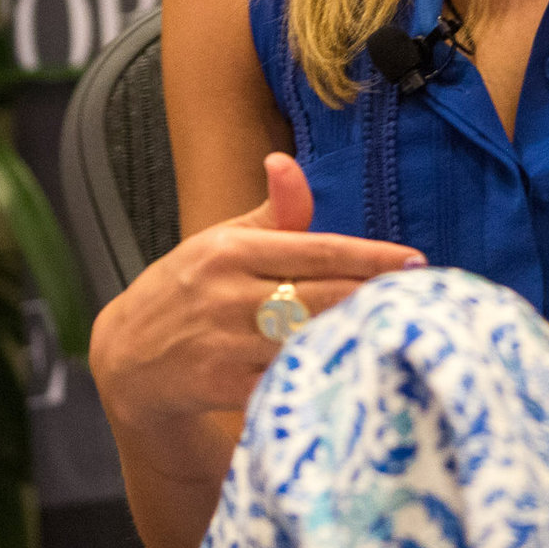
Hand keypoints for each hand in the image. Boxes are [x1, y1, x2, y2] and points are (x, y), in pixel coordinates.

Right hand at [90, 153, 425, 442]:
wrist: (126, 359)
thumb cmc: (190, 289)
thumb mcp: (223, 240)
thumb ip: (273, 210)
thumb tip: (287, 161)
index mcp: (232, 249)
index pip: (317, 248)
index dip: (370, 256)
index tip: (414, 261)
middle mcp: (227, 294)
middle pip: (320, 295)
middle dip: (374, 296)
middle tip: (422, 297)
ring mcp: (224, 343)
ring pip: (305, 339)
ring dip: (353, 335)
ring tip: (399, 328)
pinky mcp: (221, 386)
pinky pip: (283, 380)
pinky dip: (318, 374)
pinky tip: (356, 369)